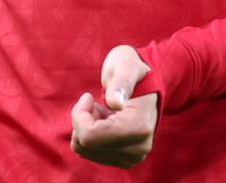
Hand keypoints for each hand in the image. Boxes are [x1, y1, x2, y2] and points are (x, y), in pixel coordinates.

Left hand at [69, 45, 157, 168]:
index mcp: (140, 126)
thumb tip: (114, 102)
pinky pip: (90, 153)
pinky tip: (105, 121)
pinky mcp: (125, 160)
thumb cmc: (133, 69)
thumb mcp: (126, 65)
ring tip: (104, 111)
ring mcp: (133, 156)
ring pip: (85, 150)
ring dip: (87, 127)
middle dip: (84, 120)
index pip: (91, 136)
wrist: (146, 83)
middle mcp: (139, 147)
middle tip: (97, 103)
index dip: (80, 115)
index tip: (87, 97)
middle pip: (87, 144)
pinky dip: (91, 135)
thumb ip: (122, 81)